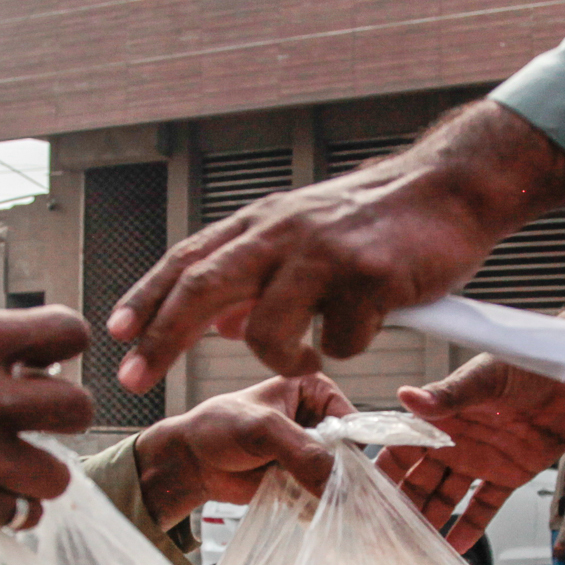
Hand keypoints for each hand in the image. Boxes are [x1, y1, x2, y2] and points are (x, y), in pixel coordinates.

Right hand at [0, 305, 95, 552]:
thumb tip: (48, 354)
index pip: (71, 332)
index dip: (66, 341)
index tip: (47, 353)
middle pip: (79, 409)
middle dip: (65, 408)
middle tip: (39, 413)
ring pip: (58, 476)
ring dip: (43, 467)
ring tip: (18, 457)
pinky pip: (20, 514)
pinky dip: (13, 504)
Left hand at [104, 103, 564, 391]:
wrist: (449, 188)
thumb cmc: (377, 221)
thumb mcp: (304, 236)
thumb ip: (260, 275)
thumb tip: (221, 324)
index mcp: (263, 224)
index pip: (187, 258)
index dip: (147, 297)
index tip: (114, 334)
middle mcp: (283, 232)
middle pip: (203, 286)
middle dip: (162, 336)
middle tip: (134, 376)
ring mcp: (325, 253)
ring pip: (268, 329)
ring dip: (280, 359)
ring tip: (306, 361)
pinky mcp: (370, 277)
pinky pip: (340, 340)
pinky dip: (348, 346)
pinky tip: (371, 321)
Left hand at [133, 373, 355, 529]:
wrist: (192, 461)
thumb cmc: (219, 429)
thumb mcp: (261, 429)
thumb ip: (301, 450)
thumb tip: (336, 480)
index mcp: (316, 390)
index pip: (352, 421)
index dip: (352, 447)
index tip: (346, 473)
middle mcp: (319, 419)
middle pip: (349, 452)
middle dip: (343, 475)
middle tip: (334, 494)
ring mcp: (312, 451)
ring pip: (338, 476)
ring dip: (332, 493)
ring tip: (322, 504)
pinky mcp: (303, 478)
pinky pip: (323, 494)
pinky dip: (318, 504)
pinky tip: (308, 510)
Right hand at [378, 291, 564, 550]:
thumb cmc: (528, 363)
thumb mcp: (485, 377)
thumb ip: (449, 394)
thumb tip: (406, 397)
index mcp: (441, 415)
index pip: (401, 447)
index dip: (382, 470)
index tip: (360, 495)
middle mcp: (455, 441)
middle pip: (419, 479)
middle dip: (400, 505)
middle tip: (381, 534)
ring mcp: (480, 460)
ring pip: (446, 497)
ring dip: (430, 520)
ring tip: (412, 549)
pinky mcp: (509, 474)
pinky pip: (485, 506)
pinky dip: (471, 527)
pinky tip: (454, 550)